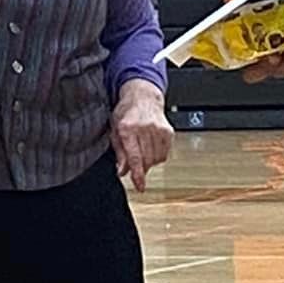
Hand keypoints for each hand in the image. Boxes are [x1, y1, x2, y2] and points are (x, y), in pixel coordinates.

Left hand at [112, 78, 174, 192]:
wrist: (143, 96)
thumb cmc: (126, 112)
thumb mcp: (115, 130)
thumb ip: (119, 152)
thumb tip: (122, 171)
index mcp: (128, 128)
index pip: (135, 157)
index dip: (138, 174)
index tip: (140, 187)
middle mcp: (145, 129)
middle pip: (146, 160)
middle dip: (140, 168)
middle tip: (135, 166)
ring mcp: (158, 130)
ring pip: (156, 159)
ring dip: (148, 162)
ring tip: (142, 152)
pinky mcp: (168, 132)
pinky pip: (164, 154)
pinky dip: (157, 156)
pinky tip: (150, 148)